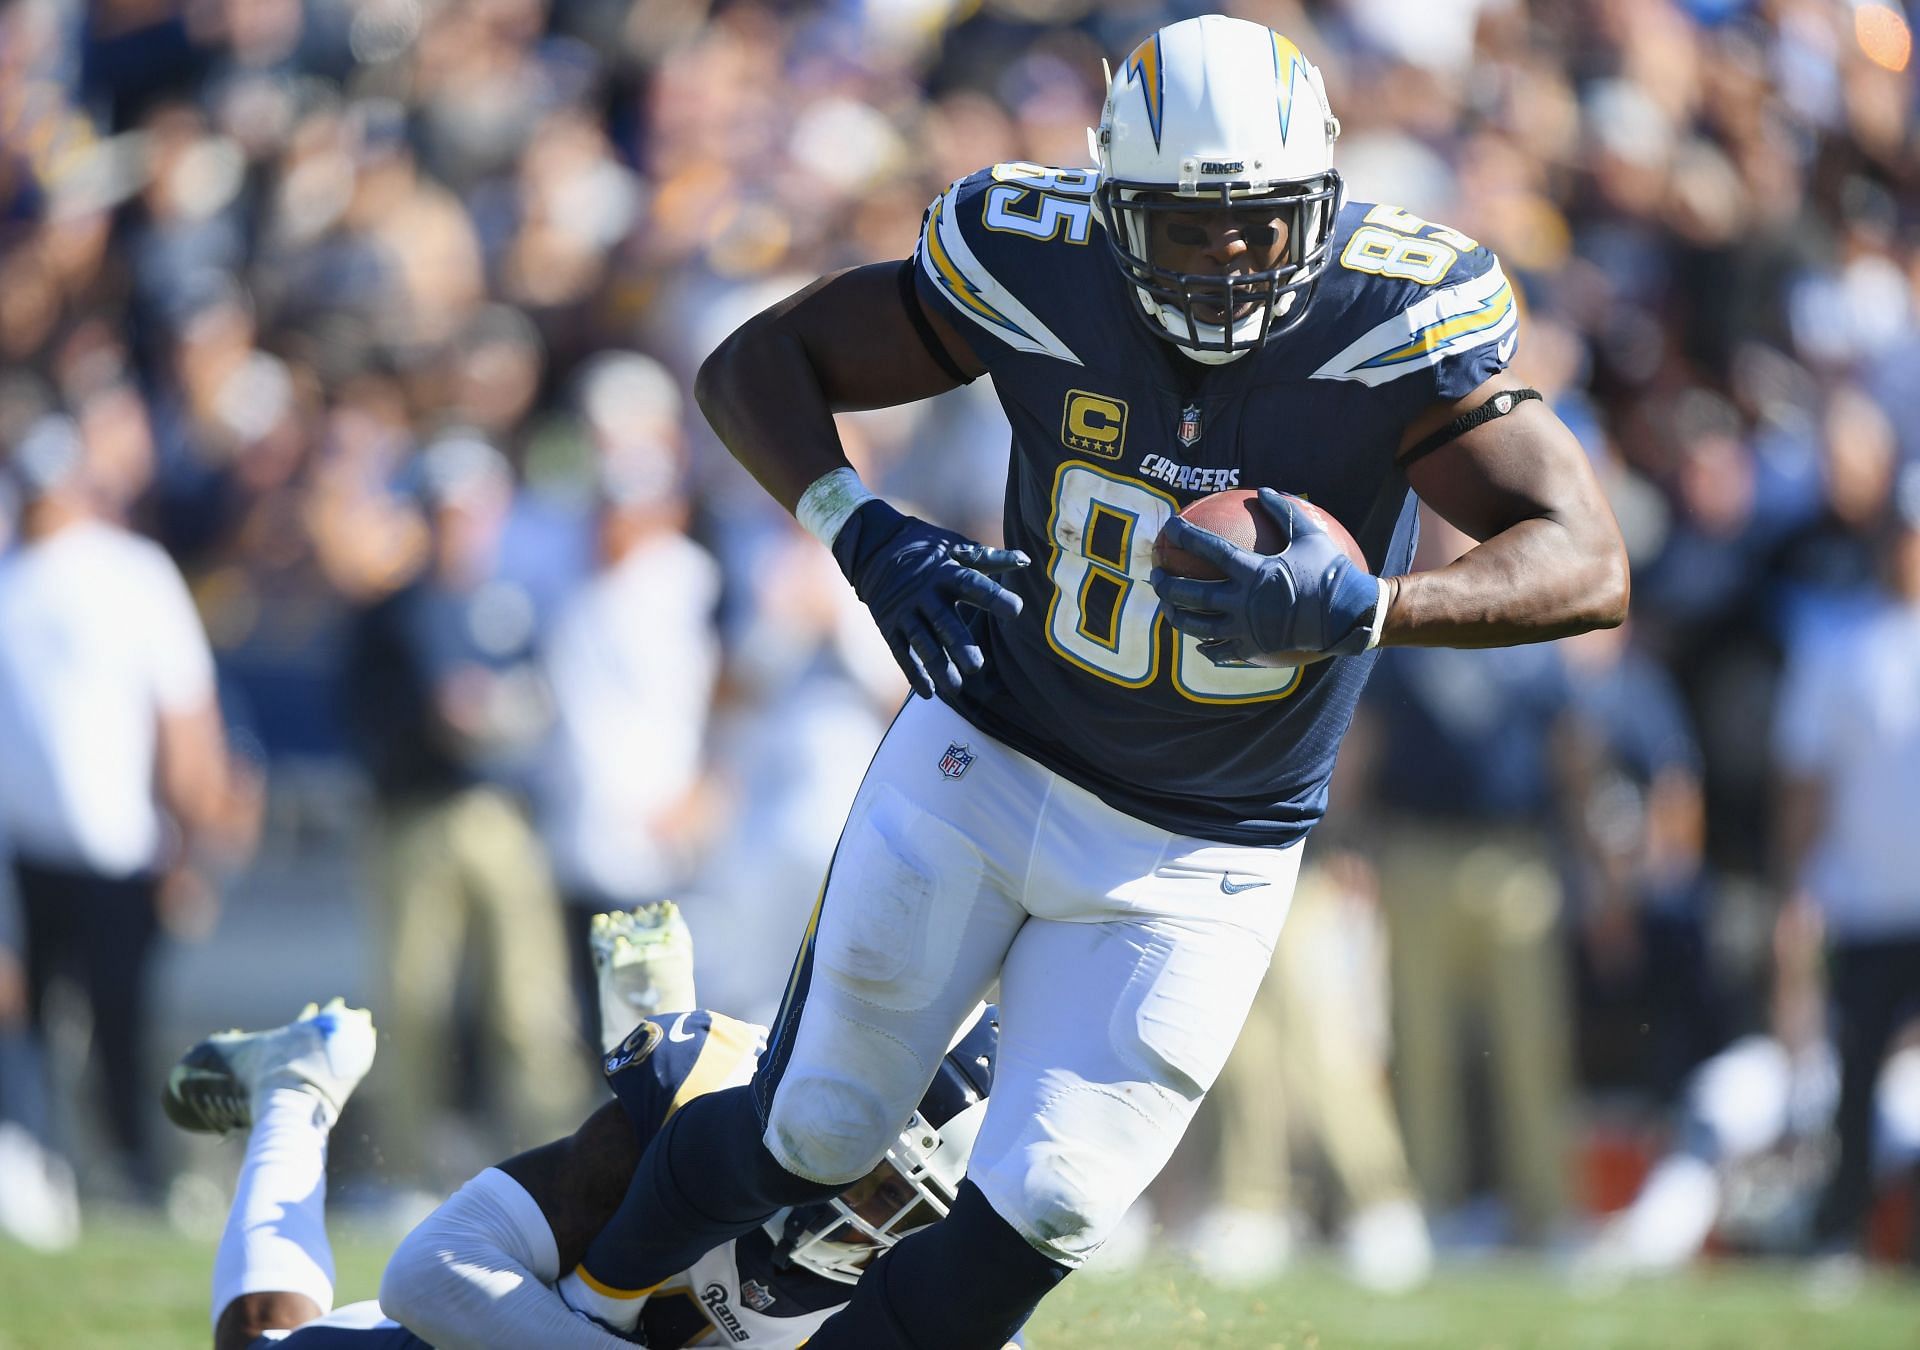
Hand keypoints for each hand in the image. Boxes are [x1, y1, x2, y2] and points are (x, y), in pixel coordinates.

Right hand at [832, 500, 1027, 697]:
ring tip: (955, 688)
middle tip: (976, 666)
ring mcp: (905, 611)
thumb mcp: (956, 548)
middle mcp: (925, 593)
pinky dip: (913, 672)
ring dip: (937, 665)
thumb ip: (990, 560)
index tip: (1016, 610)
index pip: (972, 585)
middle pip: (944, 621)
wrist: (875, 547)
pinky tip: (929, 692)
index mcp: (946, 572)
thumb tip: (1026, 561)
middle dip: (959, 644)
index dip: (993, 597)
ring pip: (922, 642)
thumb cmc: (927, 550)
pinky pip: (901, 652)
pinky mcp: (889, 626)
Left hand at [1150, 488, 1379, 665]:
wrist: (1350, 616)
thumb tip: (1264, 490)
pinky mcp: (1254, 649)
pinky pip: (1222, 652)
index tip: (1169, 528)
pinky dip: (1207, 648)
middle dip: (1167, 585)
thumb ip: (1284, 512)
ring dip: (1177, 617)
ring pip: (1199, 627)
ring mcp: (1246, 629)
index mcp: (1254, 571)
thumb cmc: (1332, 572)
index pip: (1209, 550)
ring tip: (1166, 609)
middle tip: (1156, 576)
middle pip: (1192, 595)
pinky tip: (1199, 644)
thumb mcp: (1312, 536)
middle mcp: (1244, 602)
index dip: (1186, 536)